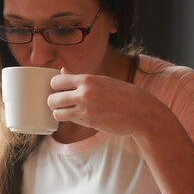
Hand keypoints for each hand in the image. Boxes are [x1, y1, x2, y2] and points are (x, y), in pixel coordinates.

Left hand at [48, 69, 164, 136]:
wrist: (141, 111)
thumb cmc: (122, 94)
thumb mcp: (102, 80)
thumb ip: (80, 78)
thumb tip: (62, 71)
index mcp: (87, 79)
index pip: (55, 81)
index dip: (55, 87)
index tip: (60, 89)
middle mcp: (84, 93)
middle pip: (52, 99)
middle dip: (54, 102)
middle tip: (61, 103)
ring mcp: (85, 109)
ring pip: (57, 113)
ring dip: (60, 113)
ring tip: (67, 112)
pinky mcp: (89, 122)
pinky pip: (70, 121)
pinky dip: (72, 119)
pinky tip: (80, 116)